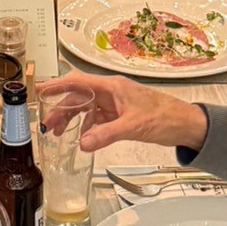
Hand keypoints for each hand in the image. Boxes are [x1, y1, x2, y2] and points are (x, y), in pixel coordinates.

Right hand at [32, 71, 202, 154]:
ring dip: (73, 120)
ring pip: (87, 109)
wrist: (186, 125)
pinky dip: (89, 129)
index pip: (78, 82)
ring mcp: (116, 104)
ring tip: (59, 133)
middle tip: (48, 124)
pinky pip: (99, 120)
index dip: (57, 86)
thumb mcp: (133, 126)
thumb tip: (83, 143)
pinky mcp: (122, 115)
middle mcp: (112, 93)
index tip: (40, 91)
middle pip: (79, 97)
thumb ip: (106, 135)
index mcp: (113, 87)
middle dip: (62, 110)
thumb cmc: (166, 117)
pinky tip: (85, 139)